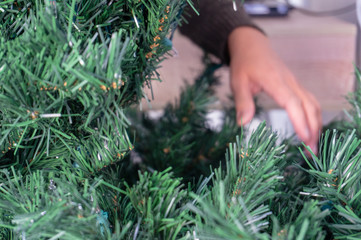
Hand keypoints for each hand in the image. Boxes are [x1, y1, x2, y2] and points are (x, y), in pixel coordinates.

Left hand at [228, 27, 321, 153]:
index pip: (292, 102)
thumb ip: (242, 102)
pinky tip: (311, 127)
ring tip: (313, 144)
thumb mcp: (237, 82)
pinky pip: (310, 100)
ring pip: (313, 103)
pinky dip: (314, 116)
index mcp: (275, 81)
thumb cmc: (244, 63)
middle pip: (309, 105)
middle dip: (313, 129)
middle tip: (311, 152)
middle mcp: (290, 82)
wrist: (252, 44)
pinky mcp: (295, 84)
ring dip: (316, 124)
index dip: (300, 121)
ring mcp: (295, 82)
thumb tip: (243, 124)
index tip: (305, 139)